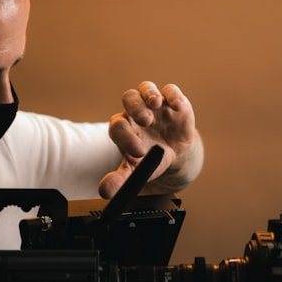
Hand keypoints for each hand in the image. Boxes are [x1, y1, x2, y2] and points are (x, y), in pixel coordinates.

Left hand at [98, 81, 199, 197]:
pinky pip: (170, 90)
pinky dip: (173, 95)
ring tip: (156, 105)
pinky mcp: (172, 101)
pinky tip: (177, 106)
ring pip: (146, 89)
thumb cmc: (150, 157)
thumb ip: (120, 179)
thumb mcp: (136, 170)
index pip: (117, 126)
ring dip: (150, 94)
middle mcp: (136, 111)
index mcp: (123, 127)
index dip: (125, 136)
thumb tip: (105, 192)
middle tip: (145, 121)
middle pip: (129, 99)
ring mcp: (154, 104)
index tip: (137, 152)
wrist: (172, 151)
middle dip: (136, 108)